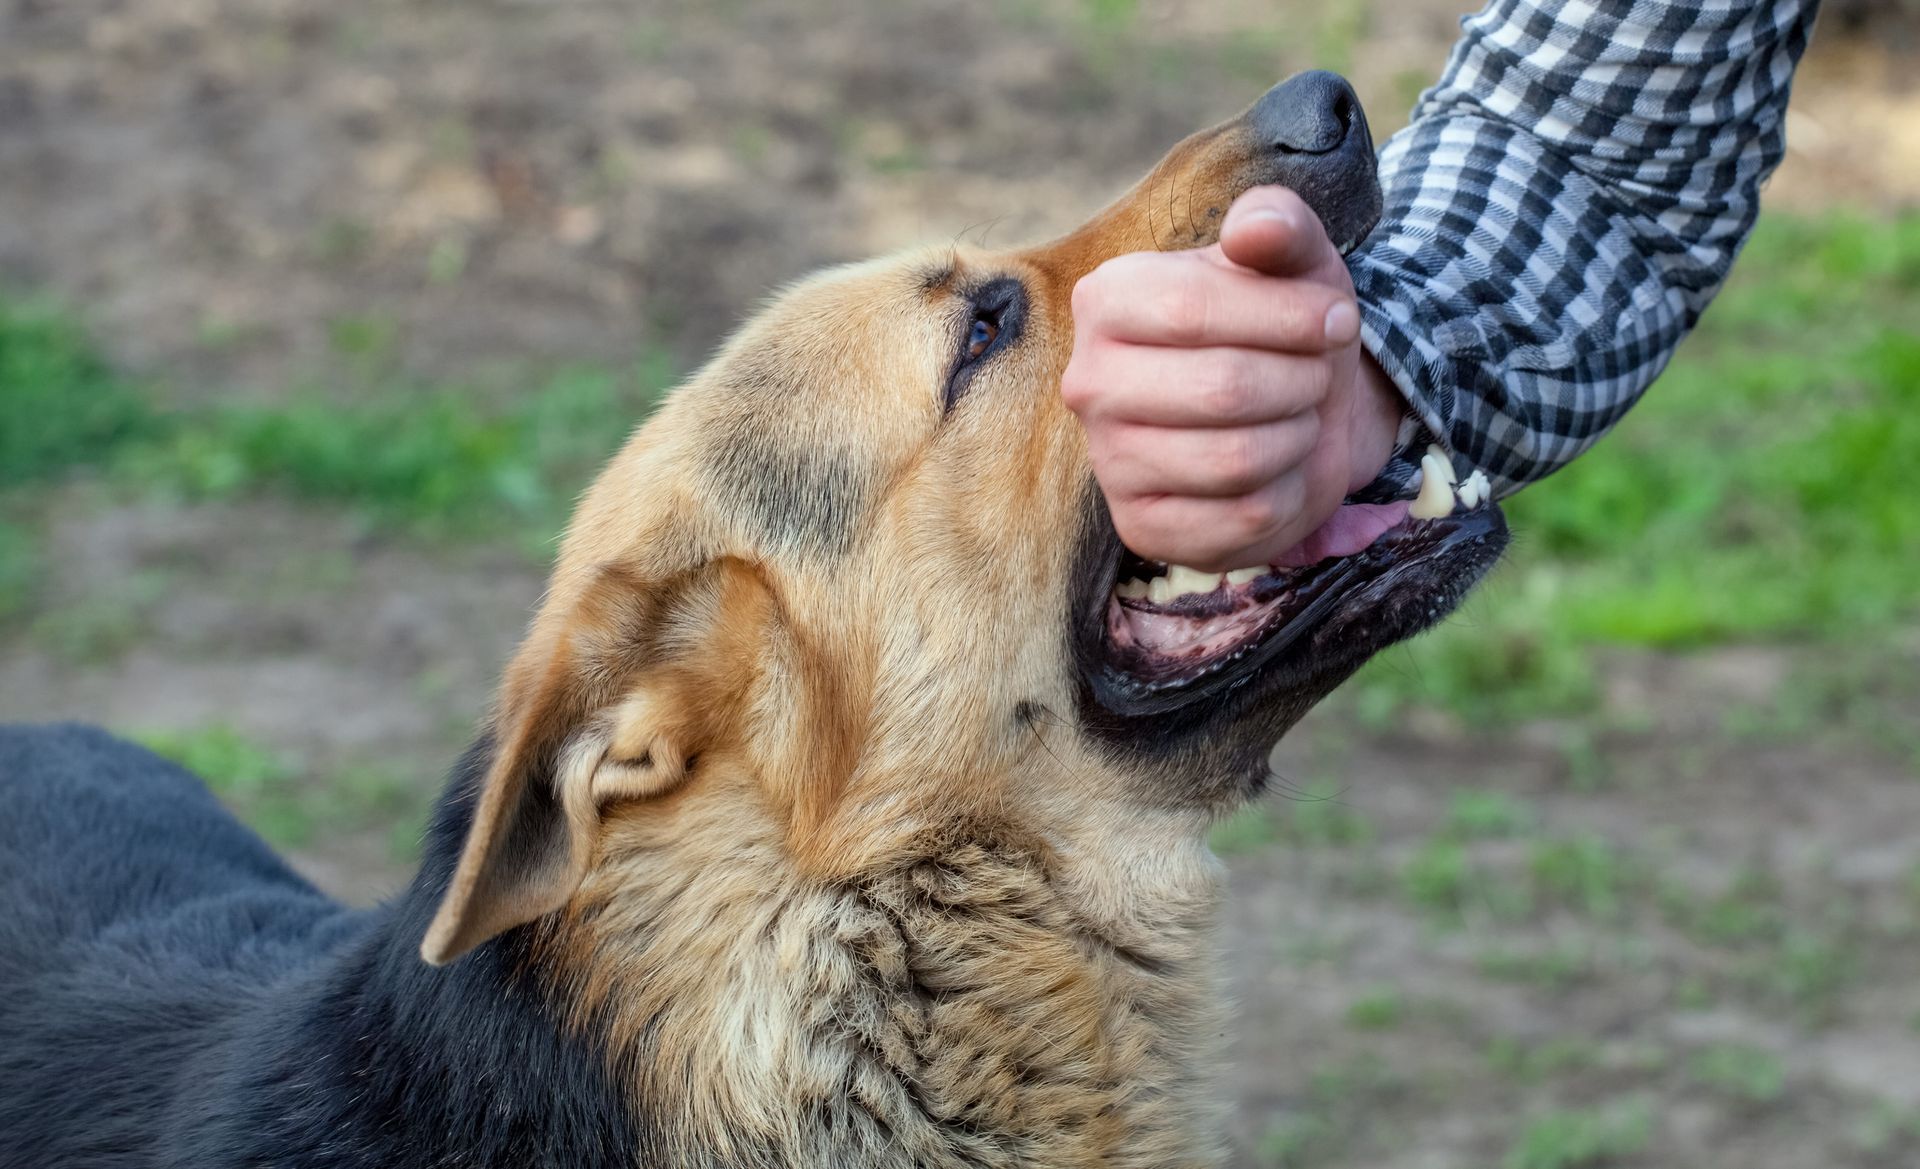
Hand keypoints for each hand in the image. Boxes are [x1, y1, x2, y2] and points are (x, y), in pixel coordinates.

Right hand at [1061, 185, 1405, 572]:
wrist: (1291, 409)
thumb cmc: (1281, 325)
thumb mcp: (1293, 259)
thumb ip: (1279, 224)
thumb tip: (1254, 230)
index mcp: (1106, 300)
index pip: (1191, 309)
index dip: (1287, 318)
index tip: (1337, 319)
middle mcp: (1090, 383)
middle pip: (1221, 389)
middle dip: (1300, 381)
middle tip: (1315, 374)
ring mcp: (1109, 462)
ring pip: (1236, 459)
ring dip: (1298, 436)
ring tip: (1295, 416)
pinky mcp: (1142, 529)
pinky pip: (1244, 518)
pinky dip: (1289, 492)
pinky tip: (1278, 470)